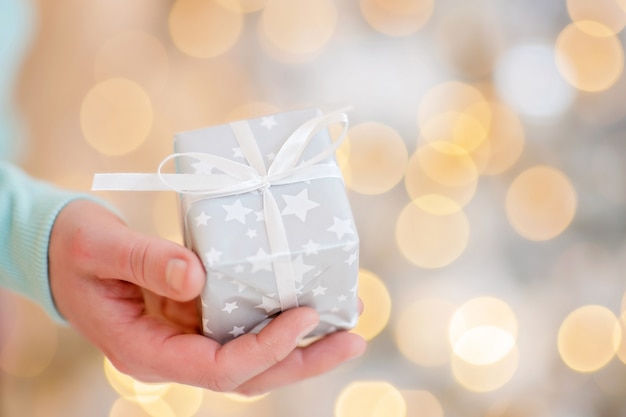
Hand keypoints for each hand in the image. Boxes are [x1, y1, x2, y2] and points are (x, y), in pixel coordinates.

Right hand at [49, 200, 365, 394]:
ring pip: (250, 357)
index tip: (304, 317)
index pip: (217, 369)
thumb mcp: (100, 247)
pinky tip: (307, 298)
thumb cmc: (74, 248)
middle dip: (301, 361)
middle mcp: (172, 353)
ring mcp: (185, 338)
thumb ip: (145, 261)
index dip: (264, 349)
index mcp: (145, 350)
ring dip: (299, 344)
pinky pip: (241, 326)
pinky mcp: (194, 317)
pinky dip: (275, 317)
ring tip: (346, 321)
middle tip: (353, 339)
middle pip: (247, 375)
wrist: (60, 250)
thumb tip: (197, 276)